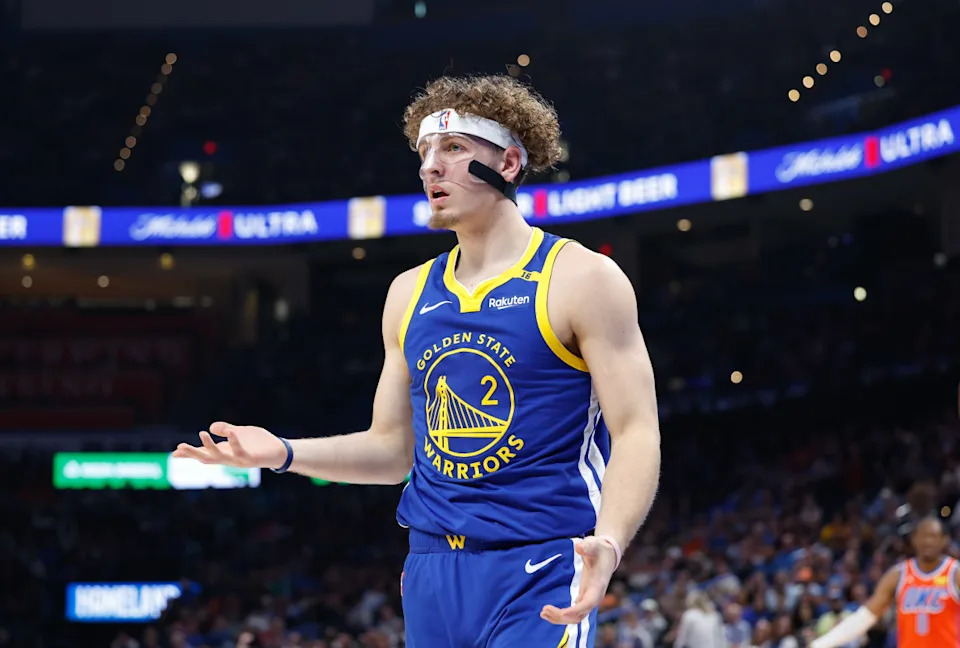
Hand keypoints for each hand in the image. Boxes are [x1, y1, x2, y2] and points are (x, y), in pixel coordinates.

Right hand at [173, 421, 287, 469]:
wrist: (280, 450)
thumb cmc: (259, 443)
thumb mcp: (239, 432)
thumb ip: (226, 430)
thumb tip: (211, 426)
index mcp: (225, 451)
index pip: (204, 453)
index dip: (190, 454)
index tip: (174, 453)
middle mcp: (229, 458)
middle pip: (207, 458)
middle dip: (193, 453)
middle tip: (179, 448)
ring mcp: (239, 460)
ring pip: (220, 457)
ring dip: (210, 447)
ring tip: (202, 434)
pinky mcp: (251, 459)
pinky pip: (240, 451)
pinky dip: (235, 442)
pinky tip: (231, 432)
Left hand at [540, 536, 617, 624]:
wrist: (607, 555)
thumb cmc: (599, 550)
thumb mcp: (594, 545)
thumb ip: (588, 546)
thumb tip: (579, 547)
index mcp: (597, 586)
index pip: (588, 604)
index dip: (576, 610)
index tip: (562, 613)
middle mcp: (594, 597)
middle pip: (580, 615)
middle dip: (562, 616)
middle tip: (544, 610)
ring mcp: (589, 599)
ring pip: (575, 617)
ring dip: (559, 618)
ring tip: (543, 613)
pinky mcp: (583, 599)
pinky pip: (573, 613)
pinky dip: (561, 615)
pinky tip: (549, 612)